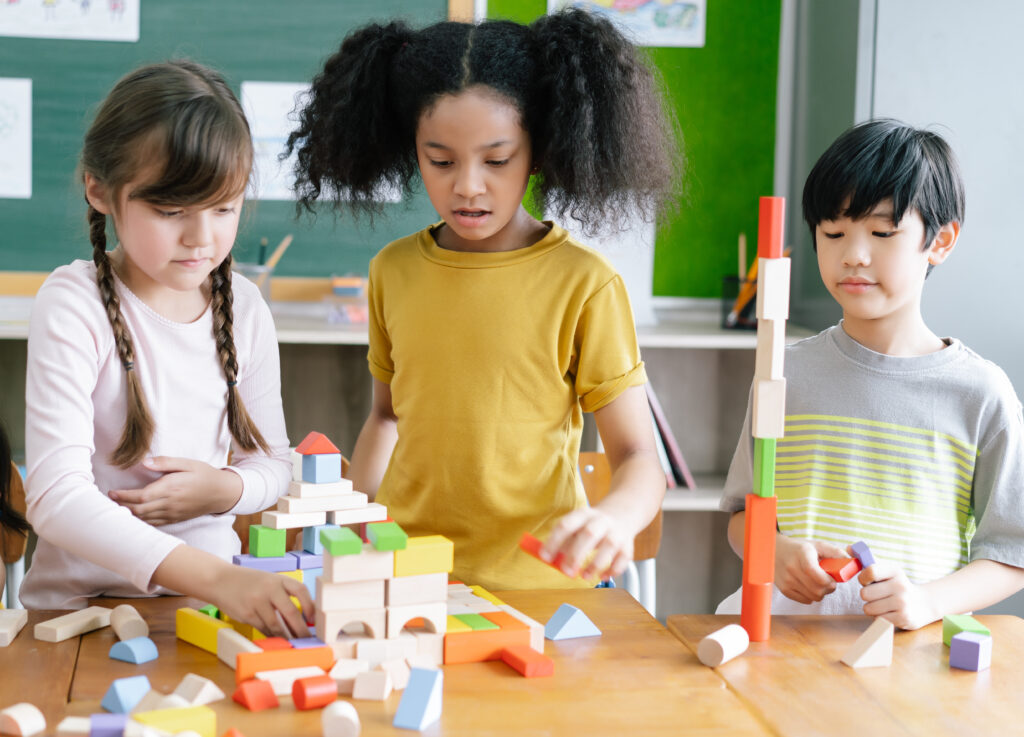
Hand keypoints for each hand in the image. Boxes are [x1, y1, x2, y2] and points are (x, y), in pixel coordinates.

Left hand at [108, 457, 241, 525]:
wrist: (222, 493)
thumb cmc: (204, 474)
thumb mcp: (188, 463)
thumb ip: (165, 462)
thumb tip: (144, 463)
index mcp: (171, 487)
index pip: (141, 496)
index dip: (123, 496)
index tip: (111, 492)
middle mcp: (170, 503)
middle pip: (139, 510)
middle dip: (121, 507)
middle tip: (109, 502)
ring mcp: (172, 513)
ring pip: (144, 519)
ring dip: (129, 516)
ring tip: (116, 509)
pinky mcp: (175, 519)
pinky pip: (154, 523)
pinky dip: (141, 522)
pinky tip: (133, 517)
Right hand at [214, 564, 314, 638]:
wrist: (220, 580)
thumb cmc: (250, 582)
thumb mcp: (269, 581)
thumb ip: (285, 593)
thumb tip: (306, 613)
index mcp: (278, 579)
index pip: (301, 590)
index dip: (310, 606)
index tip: (313, 620)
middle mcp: (269, 589)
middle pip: (291, 612)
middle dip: (301, 629)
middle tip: (307, 639)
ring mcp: (257, 602)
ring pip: (276, 625)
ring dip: (286, 636)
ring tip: (294, 642)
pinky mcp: (246, 615)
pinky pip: (263, 629)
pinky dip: (271, 636)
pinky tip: (277, 639)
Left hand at [541, 507, 633, 580]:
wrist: (622, 514)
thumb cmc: (592, 525)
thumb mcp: (576, 526)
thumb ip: (563, 542)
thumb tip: (550, 559)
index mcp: (583, 514)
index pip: (566, 525)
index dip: (554, 541)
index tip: (545, 557)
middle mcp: (601, 521)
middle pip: (589, 534)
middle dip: (576, 554)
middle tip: (566, 571)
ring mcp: (616, 532)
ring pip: (609, 545)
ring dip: (596, 564)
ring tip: (584, 576)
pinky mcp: (627, 545)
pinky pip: (623, 558)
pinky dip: (613, 570)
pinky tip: (602, 576)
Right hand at [774, 536, 846, 603]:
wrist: (775, 551)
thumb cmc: (800, 549)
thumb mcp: (817, 545)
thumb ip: (836, 553)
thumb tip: (852, 564)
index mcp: (802, 554)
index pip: (815, 573)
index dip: (828, 580)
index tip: (833, 579)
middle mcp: (792, 568)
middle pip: (817, 589)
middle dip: (828, 588)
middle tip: (829, 581)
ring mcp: (787, 580)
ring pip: (813, 597)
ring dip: (821, 593)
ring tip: (818, 583)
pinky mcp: (784, 589)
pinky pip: (806, 600)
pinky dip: (812, 596)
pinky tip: (809, 586)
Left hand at [858, 561, 939, 629]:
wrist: (924, 604)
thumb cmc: (897, 585)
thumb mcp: (887, 570)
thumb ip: (867, 558)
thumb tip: (848, 547)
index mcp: (895, 571)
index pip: (870, 571)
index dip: (863, 578)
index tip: (866, 581)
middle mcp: (900, 586)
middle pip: (865, 594)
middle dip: (867, 595)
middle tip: (877, 594)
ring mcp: (902, 603)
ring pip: (868, 608)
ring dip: (872, 608)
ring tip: (883, 604)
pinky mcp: (902, 618)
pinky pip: (877, 619)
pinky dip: (879, 617)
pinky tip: (889, 612)